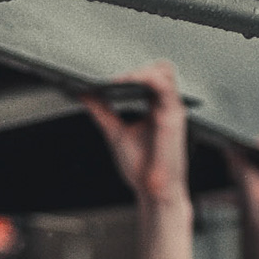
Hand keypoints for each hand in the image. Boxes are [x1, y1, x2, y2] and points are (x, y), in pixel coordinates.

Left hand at [79, 60, 188, 207]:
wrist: (152, 190)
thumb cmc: (141, 166)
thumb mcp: (115, 132)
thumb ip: (102, 111)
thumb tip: (84, 93)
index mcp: (156, 106)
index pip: (149, 76)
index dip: (129, 72)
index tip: (103, 78)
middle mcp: (166, 105)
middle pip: (159, 68)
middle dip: (135, 68)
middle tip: (109, 80)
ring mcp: (172, 109)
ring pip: (164, 71)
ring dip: (138, 71)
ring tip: (116, 80)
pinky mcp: (173, 117)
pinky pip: (165, 88)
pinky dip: (146, 79)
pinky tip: (128, 82)